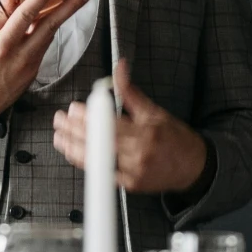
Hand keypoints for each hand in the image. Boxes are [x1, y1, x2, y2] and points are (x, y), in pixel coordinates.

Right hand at [0, 0, 95, 121]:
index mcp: (2, 46)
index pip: (25, 15)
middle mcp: (21, 56)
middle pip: (50, 26)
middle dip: (70, 7)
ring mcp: (31, 66)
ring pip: (49, 35)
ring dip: (63, 16)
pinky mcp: (34, 71)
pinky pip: (43, 46)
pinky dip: (48, 30)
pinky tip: (52, 18)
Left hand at [52, 60, 209, 195]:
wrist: (193, 167)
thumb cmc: (174, 137)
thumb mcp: (155, 111)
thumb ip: (130, 91)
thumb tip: (119, 66)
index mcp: (146, 131)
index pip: (110, 123)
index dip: (89, 117)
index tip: (73, 109)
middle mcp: (139, 153)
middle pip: (99, 141)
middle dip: (75, 130)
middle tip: (59, 119)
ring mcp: (133, 172)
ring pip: (97, 160)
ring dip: (73, 148)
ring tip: (58, 137)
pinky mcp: (129, 185)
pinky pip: (102, 173)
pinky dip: (85, 163)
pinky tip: (72, 153)